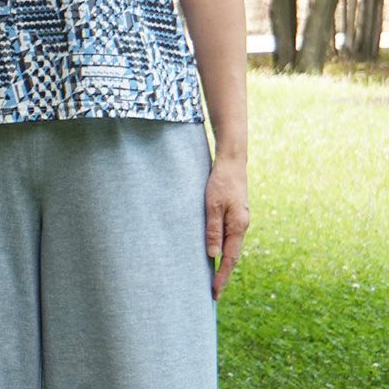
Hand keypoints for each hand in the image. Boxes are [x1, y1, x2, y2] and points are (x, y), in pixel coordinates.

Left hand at [204, 156, 249, 300]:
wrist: (232, 162)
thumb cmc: (220, 182)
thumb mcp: (213, 206)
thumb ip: (213, 229)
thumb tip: (212, 254)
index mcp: (238, 226)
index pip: (230, 259)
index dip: (222, 277)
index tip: (215, 293)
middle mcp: (242, 226)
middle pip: (233, 256)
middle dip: (224, 275)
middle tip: (214, 293)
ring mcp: (240, 220)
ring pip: (232, 247)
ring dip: (224, 263)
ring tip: (214, 278)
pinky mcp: (236, 214)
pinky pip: (230, 237)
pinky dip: (224, 249)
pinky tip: (217, 252)